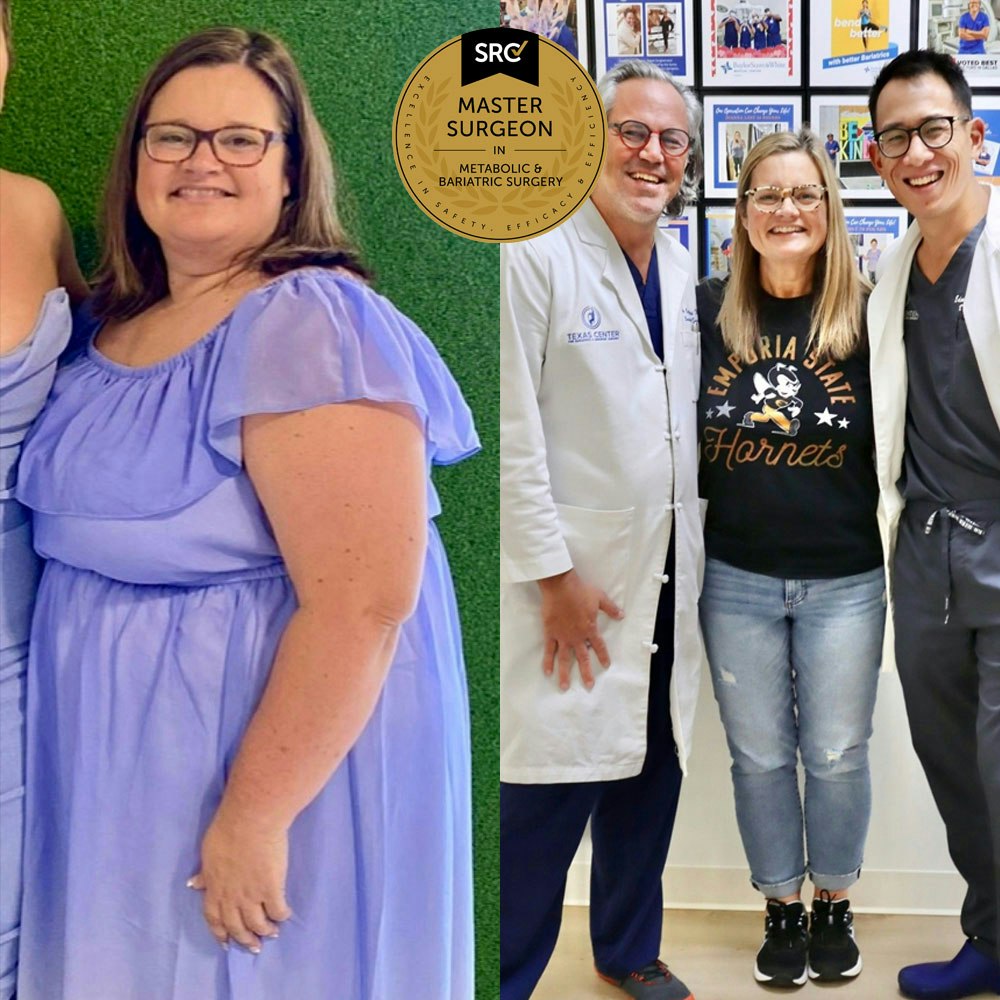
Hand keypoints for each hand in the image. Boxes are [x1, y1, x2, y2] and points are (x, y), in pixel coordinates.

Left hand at [188, 807, 293, 952]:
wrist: (251, 820)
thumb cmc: (227, 830)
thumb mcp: (209, 852)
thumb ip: (205, 872)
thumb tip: (194, 884)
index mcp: (214, 888)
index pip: (214, 918)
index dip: (220, 932)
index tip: (226, 943)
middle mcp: (231, 897)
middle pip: (237, 926)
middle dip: (245, 939)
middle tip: (254, 946)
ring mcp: (252, 895)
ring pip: (257, 924)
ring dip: (264, 932)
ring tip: (272, 934)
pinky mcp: (272, 888)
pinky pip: (277, 911)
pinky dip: (281, 916)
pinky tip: (284, 915)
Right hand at [537, 569, 623, 690]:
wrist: (560, 586)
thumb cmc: (580, 590)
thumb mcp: (600, 597)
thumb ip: (611, 608)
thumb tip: (622, 615)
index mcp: (590, 628)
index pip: (599, 646)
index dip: (603, 656)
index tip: (606, 665)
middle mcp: (577, 637)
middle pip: (582, 658)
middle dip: (586, 673)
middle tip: (589, 686)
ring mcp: (562, 636)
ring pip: (564, 659)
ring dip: (564, 674)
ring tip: (564, 687)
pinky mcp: (550, 633)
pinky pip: (549, 650)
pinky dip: (547, 661)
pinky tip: (547, 672)